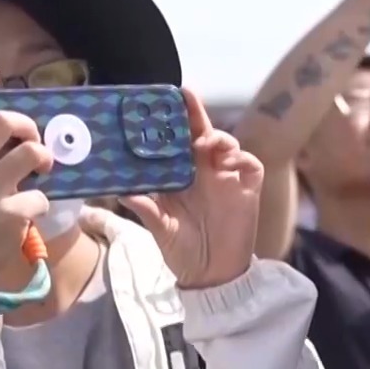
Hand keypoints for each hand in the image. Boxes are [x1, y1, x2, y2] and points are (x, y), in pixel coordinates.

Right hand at [0, 67, 55, 287]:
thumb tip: (9, 126)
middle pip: (2, 121)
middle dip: (27, 124)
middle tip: (32, 141)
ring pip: (31, 152)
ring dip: (44, 158)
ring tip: (42, 170)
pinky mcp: (8, 214)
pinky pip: (40, 195)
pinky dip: (41, 202)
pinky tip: (29, 213)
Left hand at [120, 89, 264, 289]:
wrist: (211, 273)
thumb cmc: (183, 248)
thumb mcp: (159, 226)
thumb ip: (144, 207)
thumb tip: (120, 191)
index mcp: (182, 173)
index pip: (177, 140)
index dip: (172, 120)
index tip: (160, 101)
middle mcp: (205, 170)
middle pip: (202, 132)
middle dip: (195, 112)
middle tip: (186, 94)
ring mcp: (228, 177)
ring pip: (227, 143)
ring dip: (217, 136)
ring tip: (205, 140)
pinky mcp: (248, 188)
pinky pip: (249, 164)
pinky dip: (240, 156)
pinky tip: (228, 159)